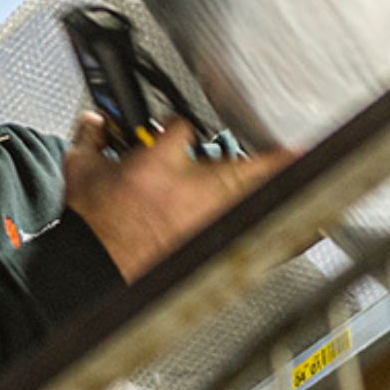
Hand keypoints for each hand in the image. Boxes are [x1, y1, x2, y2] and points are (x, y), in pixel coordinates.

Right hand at [63, 113, 292, 282]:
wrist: (89, 268)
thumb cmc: (91, 225)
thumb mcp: (81, 172)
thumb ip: (90, 140)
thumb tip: (94, 121)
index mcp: (157, 164)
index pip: (181, 129)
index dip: (181, 126)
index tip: (178, 131)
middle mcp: (190, 190)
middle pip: (241, 164)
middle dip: (269, 158)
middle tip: (297, 148)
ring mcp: (204, 220)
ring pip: (255, 198)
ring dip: (280, 187)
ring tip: (308, 179)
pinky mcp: (207, 247)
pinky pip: (256, 239)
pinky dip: (285, 234)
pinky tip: (308, 231)